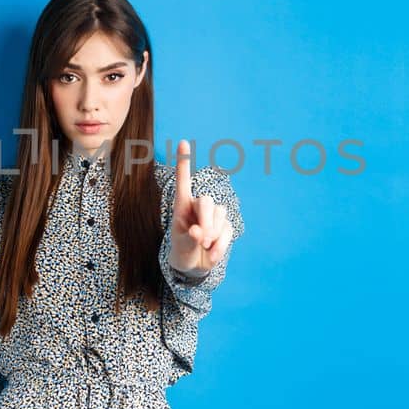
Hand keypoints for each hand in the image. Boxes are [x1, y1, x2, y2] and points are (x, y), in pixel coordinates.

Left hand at [168, 139, 233, 278]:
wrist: (194, 266)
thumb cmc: (182, 250)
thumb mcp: (181, 246)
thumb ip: (189, 238)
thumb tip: (200, 232)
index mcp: (182, 206)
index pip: (183, 181)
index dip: (183, 162)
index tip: (182, 142)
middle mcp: (198, 206)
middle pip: (207, 202)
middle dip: (206, 220)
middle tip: (201, 239)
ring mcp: (214, 215)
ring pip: (220, 215)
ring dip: (213, 236)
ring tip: (204, 248)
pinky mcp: (226, 226)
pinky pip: (227, 230)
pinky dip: (220, 245)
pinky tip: (212, 254)